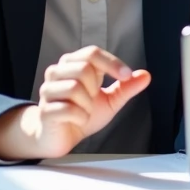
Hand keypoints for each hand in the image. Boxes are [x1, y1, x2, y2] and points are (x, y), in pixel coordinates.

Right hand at [0, 45, 150, 159]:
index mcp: (73, 64)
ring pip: (74, 87)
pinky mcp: (44, 111)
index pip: (92, 53)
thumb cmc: (82, 113)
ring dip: (88, 105)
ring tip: (85, 111)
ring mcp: (47, 91)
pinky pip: (67, 109)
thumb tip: (145, 75)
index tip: (126, 75)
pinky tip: (78, 120)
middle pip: (83, 69)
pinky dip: (80, 118)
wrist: (61, 136)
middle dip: (95, 89)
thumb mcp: (109, 100)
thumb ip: (126, 88)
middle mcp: (57, 73)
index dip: (111, 62)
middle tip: (92, 101)